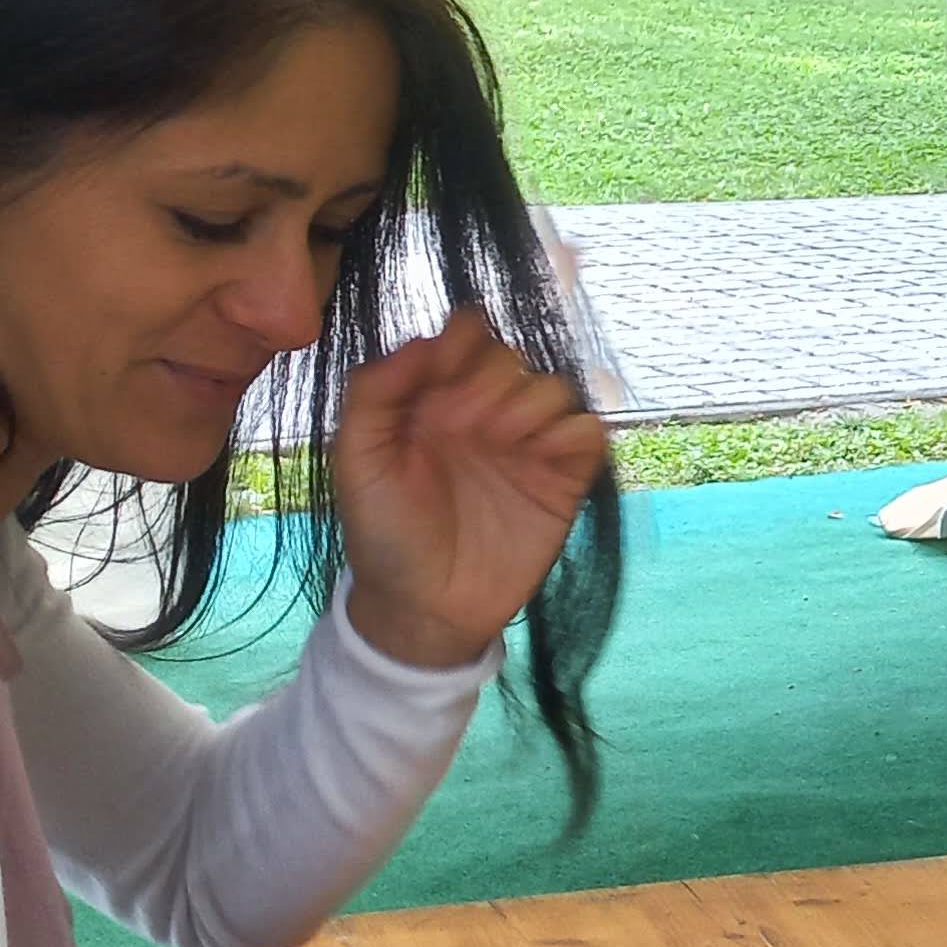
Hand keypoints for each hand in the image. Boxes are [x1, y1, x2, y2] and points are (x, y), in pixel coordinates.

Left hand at [333, 308, 609, 667]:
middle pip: (511, 357)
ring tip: (501, 442)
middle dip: (489, 381)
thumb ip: (374, 393)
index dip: (461, 341)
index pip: (466, 336)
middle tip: (463, 426)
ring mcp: (528, 445)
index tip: (443, 373)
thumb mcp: (357, 461)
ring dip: (529, 404)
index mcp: (435, 399)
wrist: (423, 609)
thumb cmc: (384, 533)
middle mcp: (486, 413)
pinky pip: (589, 431)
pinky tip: (540, 457)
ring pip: (553, 387)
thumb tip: (424, 340)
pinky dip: (573, 432)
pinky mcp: (564, 479)